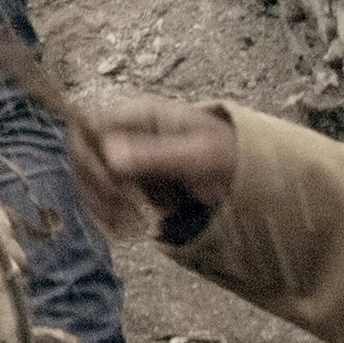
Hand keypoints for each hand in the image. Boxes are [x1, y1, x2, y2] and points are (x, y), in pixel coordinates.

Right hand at [74, 92, 238, 239]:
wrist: (257, 178)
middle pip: (86, 155)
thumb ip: (155, 154)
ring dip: (105, 204)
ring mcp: (131, 157)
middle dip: (98, 187)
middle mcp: (129, 133)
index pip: (89, 126)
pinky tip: (134, 227)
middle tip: (124, 214)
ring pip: (94, 178)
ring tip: (133, 225)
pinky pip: (109, 195)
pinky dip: (115, 214)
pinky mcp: (136, 181)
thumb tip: (109, 155)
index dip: (90, 156)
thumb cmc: (234, 159)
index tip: (111, 188)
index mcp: (141, 115)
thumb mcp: (199, 156)